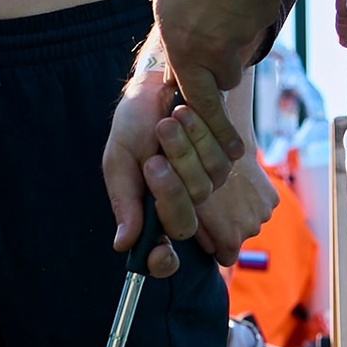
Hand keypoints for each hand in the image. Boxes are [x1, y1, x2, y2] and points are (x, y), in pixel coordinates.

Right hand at [104, 58, 275, 277]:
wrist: (161, 83)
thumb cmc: (135, 124)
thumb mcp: (119, 161)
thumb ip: (124, 202)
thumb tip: (124, 244)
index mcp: (149, 212)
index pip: (160, 257)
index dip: (162, 263)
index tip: (162, 254)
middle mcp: (181, 204)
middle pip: (185, 223)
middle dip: (170, 191)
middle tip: (153, 161)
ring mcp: (206, 185)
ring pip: (204, 188)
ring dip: (185, 151)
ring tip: (170, 122)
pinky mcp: (227, 160)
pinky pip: (223, 161)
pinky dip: (203, 134)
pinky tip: (189, 115)